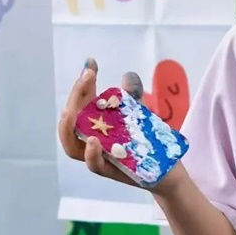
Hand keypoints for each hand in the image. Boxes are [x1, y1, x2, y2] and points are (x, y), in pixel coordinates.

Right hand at [58, 58, 188, 192]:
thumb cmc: (147, 141)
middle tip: (87, 77)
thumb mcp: (138, 114)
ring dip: (68, 127)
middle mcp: (91, 139)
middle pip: (70, 121)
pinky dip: (91, 153)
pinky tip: (95, 139)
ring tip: (71, 110)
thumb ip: (132, 96)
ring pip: (72, 146)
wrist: (167, 168)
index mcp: (95, 124)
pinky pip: (94, 165)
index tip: (90, 63)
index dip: (81, 83)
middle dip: (75, 96)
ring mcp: (99, 156)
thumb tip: (126, 75)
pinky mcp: (111, 171)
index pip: (80, 102)